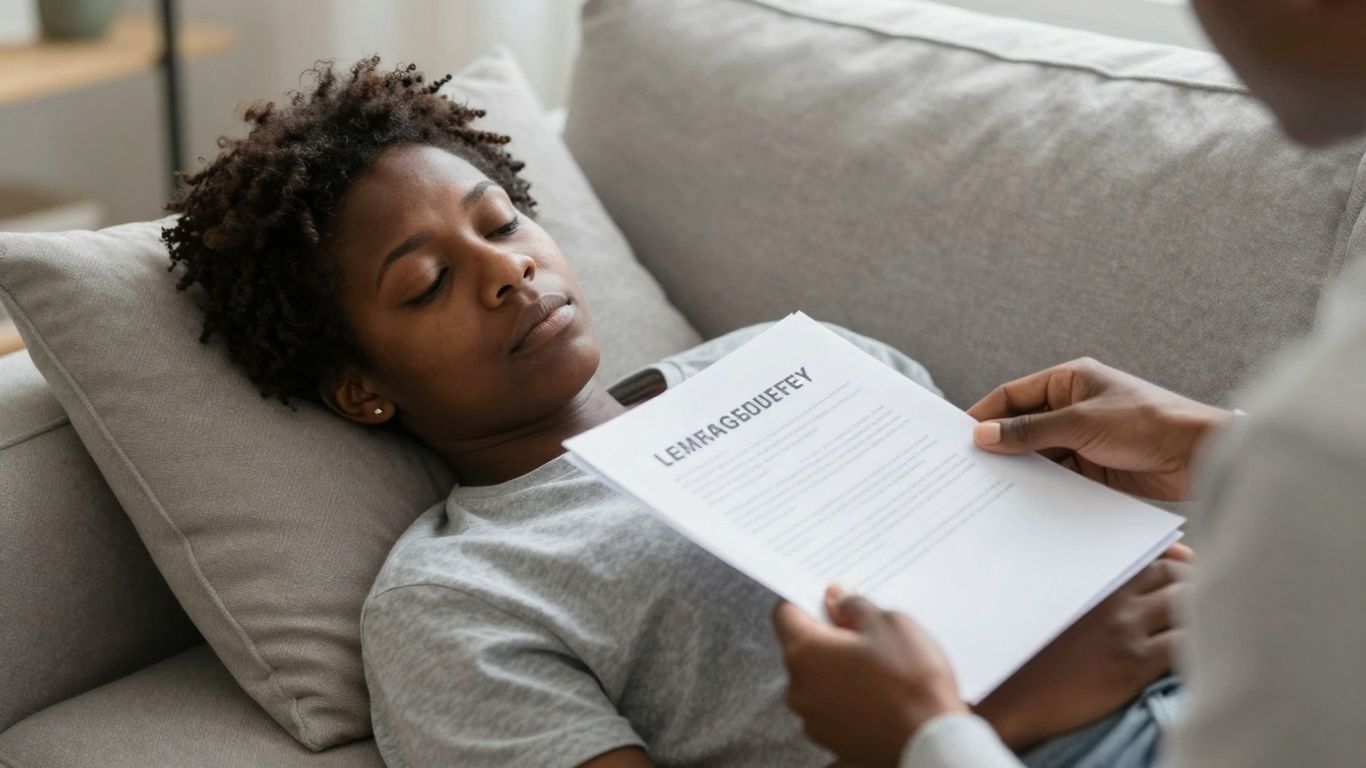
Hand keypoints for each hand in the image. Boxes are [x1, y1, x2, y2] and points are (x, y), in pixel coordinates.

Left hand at [773, 587, 966, 767]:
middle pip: (801, 647)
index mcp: (805, 652)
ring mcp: (812, 717)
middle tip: (865, 633)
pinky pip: (829, 705)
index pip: (785, 614)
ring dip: (836, 667)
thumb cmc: (912, 684)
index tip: (828, 599)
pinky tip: (877, 693)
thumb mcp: (890, 624)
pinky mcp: (829, 739)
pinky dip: (845, 695)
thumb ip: (855, 606)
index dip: (806, 600)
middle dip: (828, 636)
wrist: (932, 743)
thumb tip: (838, 599)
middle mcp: (799, 687)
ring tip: (877, 667)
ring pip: (815, 678)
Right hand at [968, 358, 1231, 500]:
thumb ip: (1029, 430)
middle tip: (967, 468)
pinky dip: (1041, 485)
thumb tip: (981, 434)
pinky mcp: (1092, 467)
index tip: (958, 437)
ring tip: (988, 489)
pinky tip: (1021, 501)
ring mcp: (1082, 438)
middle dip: (999, 445)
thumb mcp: (1080, 423)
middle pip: (1022, 426)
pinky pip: (1056, 475)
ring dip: (1020, 468)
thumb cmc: (1147, 422)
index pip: (1013, 395)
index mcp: (1068, 381)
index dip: (985, 414)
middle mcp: (1071, 407)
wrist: (1199, 456)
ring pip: (1037, 453)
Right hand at [974, 544, 1192, 749]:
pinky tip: (1205, 652)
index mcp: (1096, 584)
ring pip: (1187, 605)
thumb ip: (1089, 592)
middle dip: (1199, 580)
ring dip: (1207, 609)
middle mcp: (1114, 602)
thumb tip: (1122, 588)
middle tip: (1213, 591)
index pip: (1150, 558)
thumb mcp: (1056, 608)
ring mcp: (1126, 631)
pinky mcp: (1134, 664)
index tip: (1187, 561)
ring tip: (1216, 619)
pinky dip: (1203, 644)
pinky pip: (1185, 645)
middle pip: (1175, 577)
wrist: (1017, 695)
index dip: (1178, 558)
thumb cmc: (1031, 654)